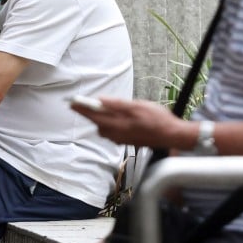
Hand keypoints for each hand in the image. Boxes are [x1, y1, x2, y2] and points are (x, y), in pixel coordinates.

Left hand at [71, 98, 187, 149]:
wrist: (171, 136)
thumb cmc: (157, 120)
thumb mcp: (138, 106)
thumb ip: (117, 104)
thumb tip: (100, 101)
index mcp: (119, 124)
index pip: (94, 115)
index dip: (82, 108)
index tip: (72, 102)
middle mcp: (117, 133)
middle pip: (96, 122)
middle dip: (87, 112)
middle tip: (77, 103)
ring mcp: (121, 138)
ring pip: (102, 128)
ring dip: (97, 118)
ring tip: (93, 108)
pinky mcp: (125, 141)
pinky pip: (109, 132)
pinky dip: (106, 124)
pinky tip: (111, 118)